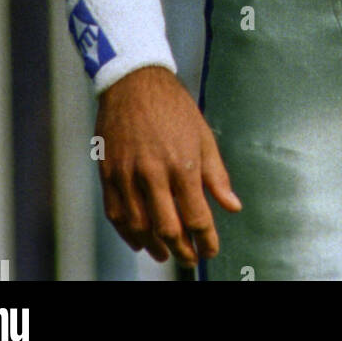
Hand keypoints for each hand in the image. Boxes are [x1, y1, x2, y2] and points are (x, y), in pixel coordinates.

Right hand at [96, 66, 241, 267]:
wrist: (134, 81)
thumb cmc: (173, 106)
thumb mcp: (203, 135)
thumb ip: (217, 175)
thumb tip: (233, 206)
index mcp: (183, 164)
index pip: (197, 217)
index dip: (206, 240)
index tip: (210, 250)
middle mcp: (154, 174)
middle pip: (168, 228)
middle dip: (182, 250)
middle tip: (190, 259)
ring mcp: (128, 175)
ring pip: (140, 227)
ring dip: (155, 247)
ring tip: (166, 254)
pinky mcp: (108, 174)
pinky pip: (116, 215)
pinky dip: (128, 234)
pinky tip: (140, 240)